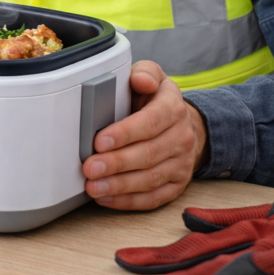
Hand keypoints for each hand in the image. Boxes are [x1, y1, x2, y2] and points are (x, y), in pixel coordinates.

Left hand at [82, 60, 209, 210]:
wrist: (183, 124)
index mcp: (173, 108)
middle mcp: (181, 137)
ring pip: (150, 179)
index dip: (124, 133)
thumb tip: (140, 80)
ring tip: (93, 186)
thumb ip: (145, 73)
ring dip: (120, 186)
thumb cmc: (156, 99)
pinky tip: (106, 198)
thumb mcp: (153, 76)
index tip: (99, 141)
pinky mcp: (177, 184)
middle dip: (116, 163)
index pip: (150, 122)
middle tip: (90, 167)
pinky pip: (154, 198)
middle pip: (148, 154)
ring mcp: (181, 164)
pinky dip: (129, 201)